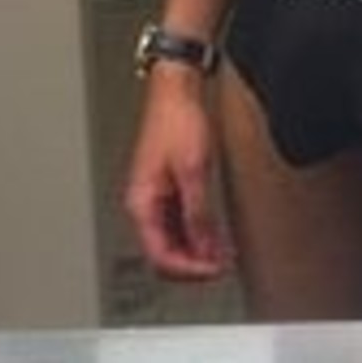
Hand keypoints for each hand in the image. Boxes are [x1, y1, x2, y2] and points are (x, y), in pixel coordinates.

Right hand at [123, 69, 233, 280]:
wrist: (175, 91)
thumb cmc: (177, 120)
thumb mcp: (194, 170)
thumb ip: (198, 211)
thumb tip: (204, 244)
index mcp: (141, 203)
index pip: (159, 255)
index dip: (188, 269)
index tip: (214, 271)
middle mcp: (143, 203)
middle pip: (162, 251)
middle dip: (191, 264)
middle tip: (219, 268)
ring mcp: (154, 194)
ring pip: (170, 238)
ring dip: (194, 250)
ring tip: (219, 255)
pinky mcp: (166, 185)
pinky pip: (177, 221)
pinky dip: (194, 232)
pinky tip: (212, 235)